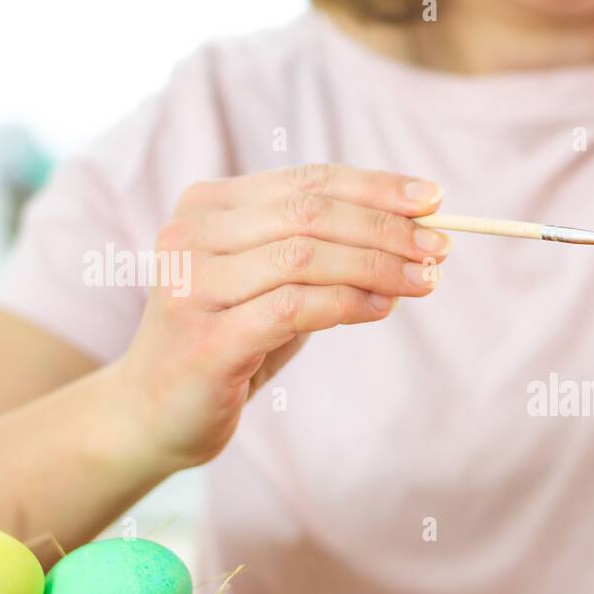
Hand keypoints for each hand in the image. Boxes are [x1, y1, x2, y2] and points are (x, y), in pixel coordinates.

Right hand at [114, 163, 448, 470]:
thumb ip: (324, 256)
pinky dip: (346, 304)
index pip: (308, 180)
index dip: (376, 187)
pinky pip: (292, 308)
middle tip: (441, 247)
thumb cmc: (228, 342)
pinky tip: (382, 310)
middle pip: (310, 214)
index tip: (435, 198)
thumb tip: (412, 237)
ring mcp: (192, 285)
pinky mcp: (205, 338)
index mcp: (208, 206)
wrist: (152, 413)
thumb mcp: (275, 286)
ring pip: (304, 256)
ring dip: (377, 266)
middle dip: (386, 228)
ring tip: (425, 281)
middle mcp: (192, 235)